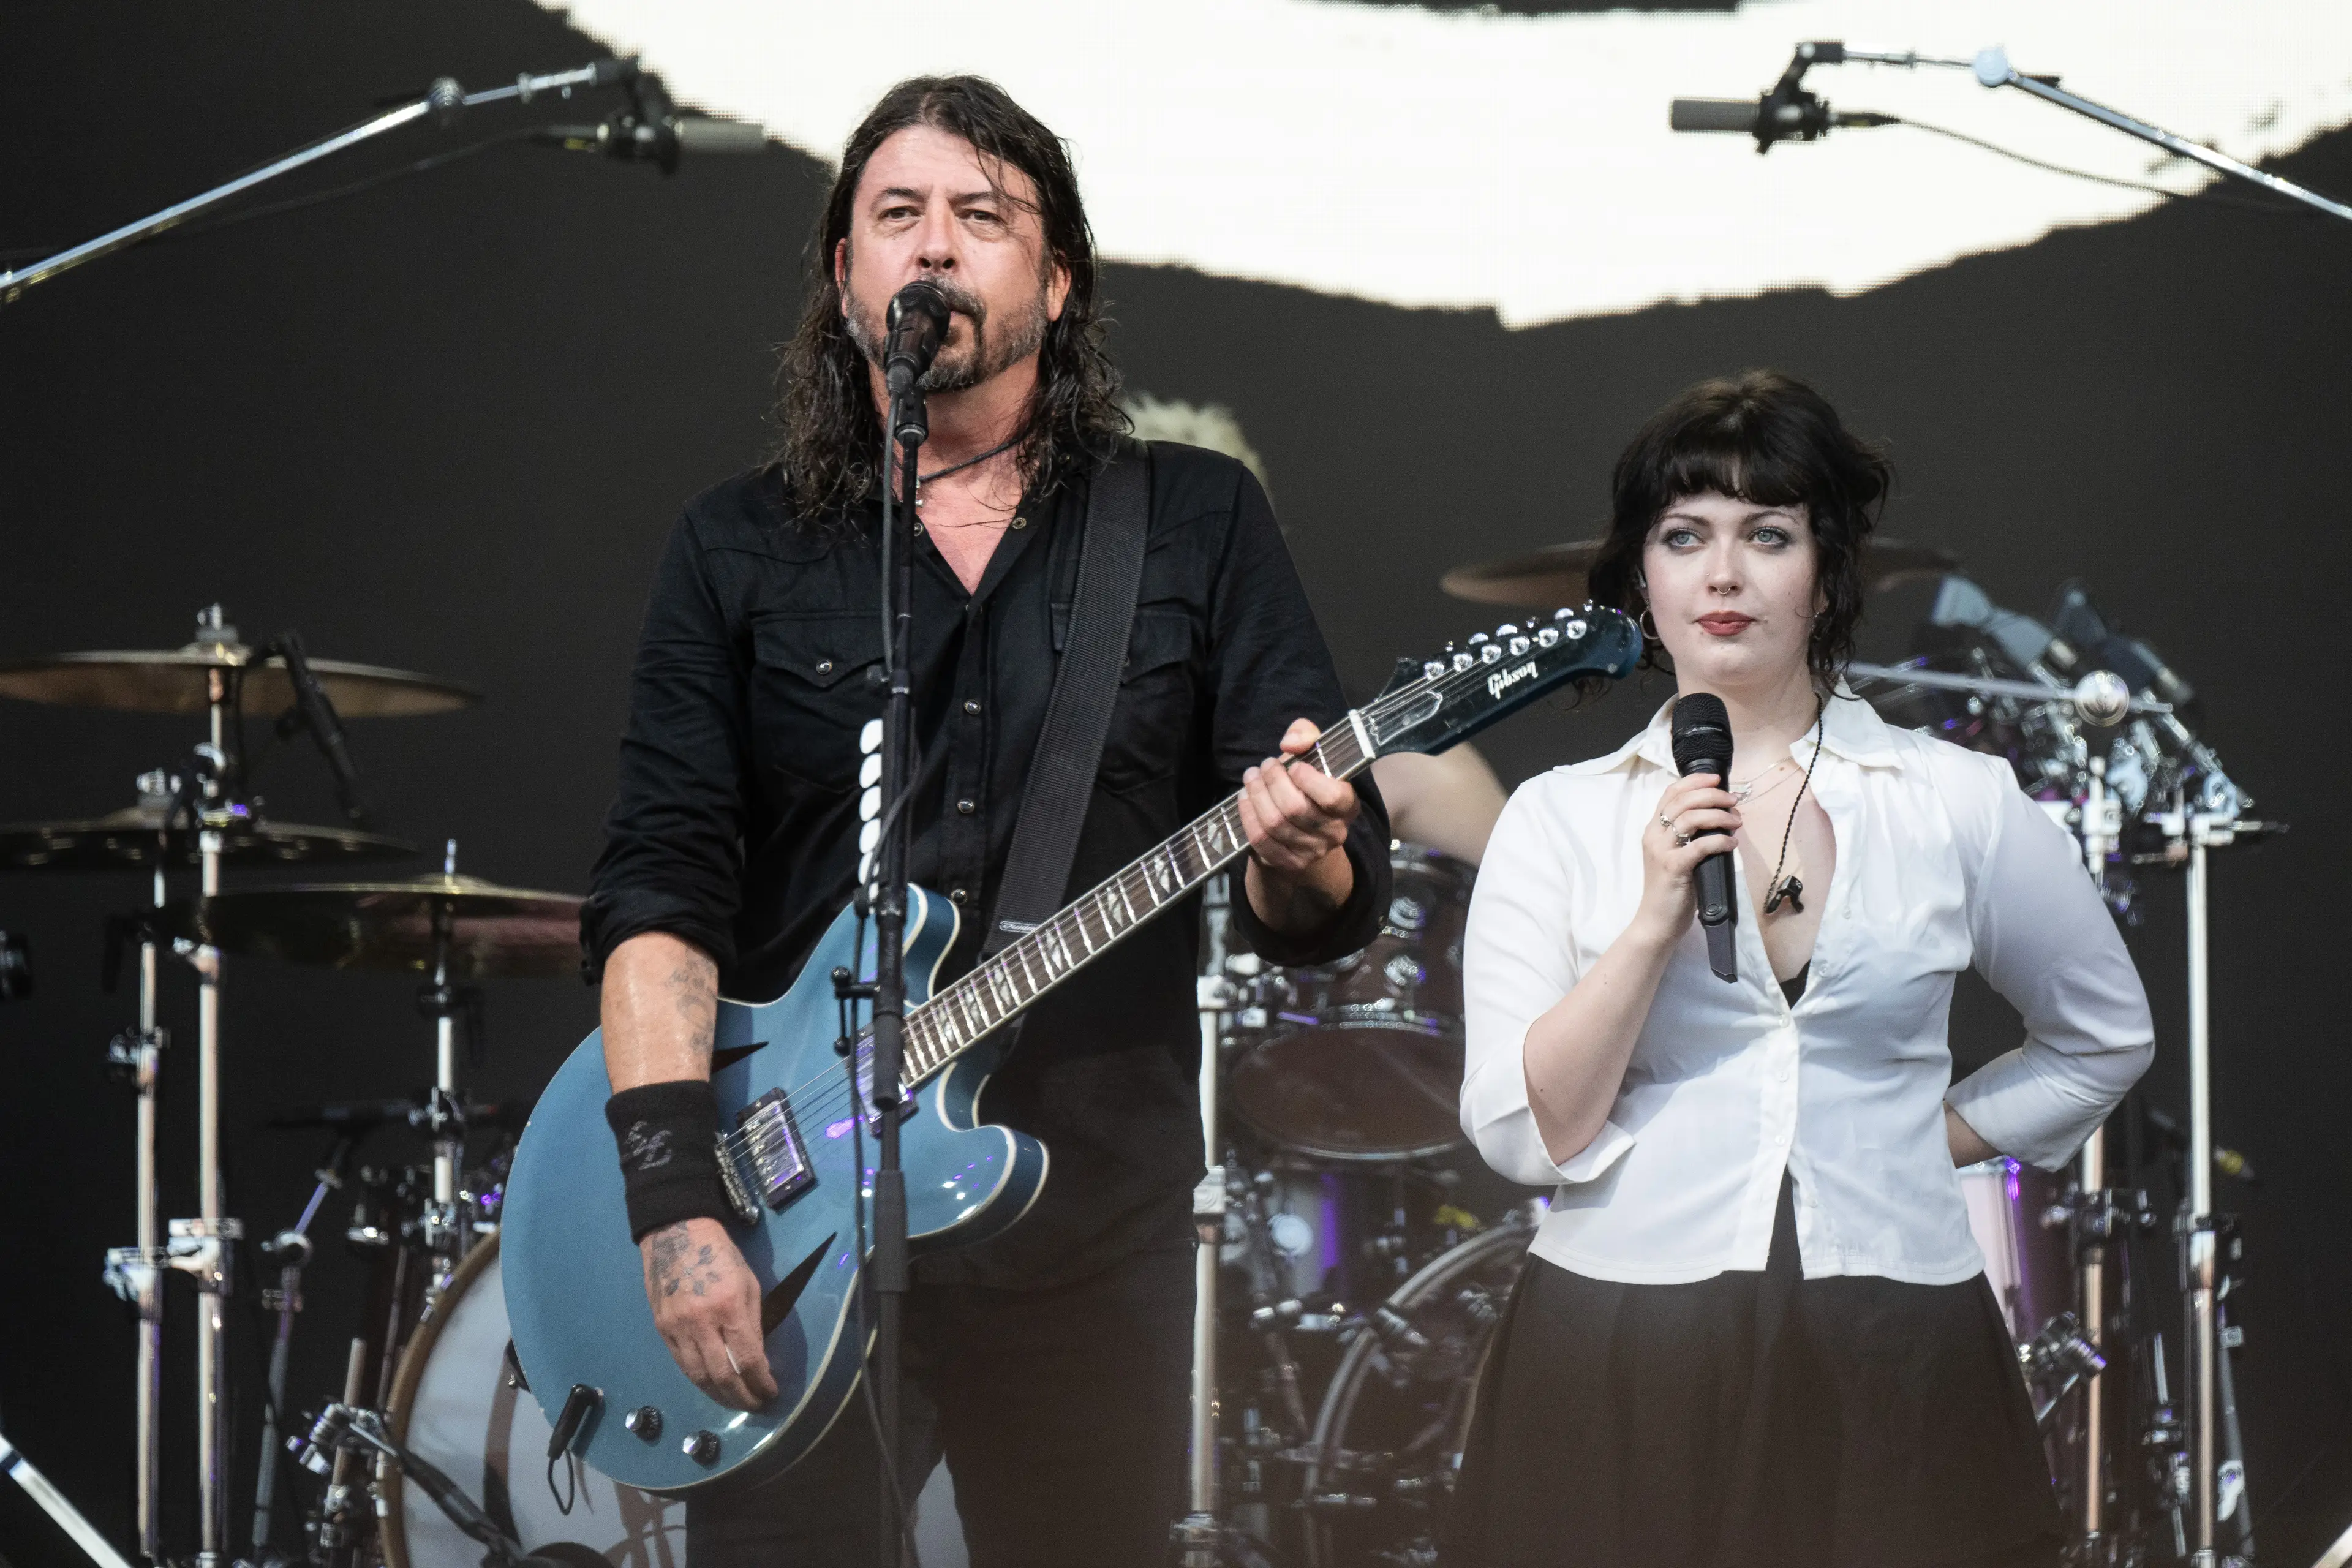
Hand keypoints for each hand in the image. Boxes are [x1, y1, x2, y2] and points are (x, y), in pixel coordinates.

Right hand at [639, 1217, 777, 1410]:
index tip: (771, 1393)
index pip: (747, 1359)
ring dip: (719, 1396)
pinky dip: (699, 1381)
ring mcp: (677, 1329)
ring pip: (698, 1377)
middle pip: (722, 1376)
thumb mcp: (748, 1284)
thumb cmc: (721, 1255)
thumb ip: (752, 1323)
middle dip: (742, 1397)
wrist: (676, 1234)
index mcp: (728, 1307)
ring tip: (735, 1402)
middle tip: (755, 1405)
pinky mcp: (661, 1330)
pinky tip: (712, 1386)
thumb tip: (757, 1359)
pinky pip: (682, 1366)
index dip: (761, 1382)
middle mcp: (701, 1323)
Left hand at [1239, 718, 1359, 873]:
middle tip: (1264, 766)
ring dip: (1256, 795)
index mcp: (1347, 806)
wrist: (1303, 830)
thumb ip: (1306, 735)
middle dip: (1273, 782)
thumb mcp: (1314, 755)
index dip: (1309, 780)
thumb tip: (1290, 743)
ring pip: (1274, 823)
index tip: (1294, 766)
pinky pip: (1261, 840)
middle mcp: (1334, 832)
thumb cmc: (1308, 786)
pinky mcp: (1289, 863)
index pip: (1334, 797)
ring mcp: (1311, 851)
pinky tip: (1245, 799)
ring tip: (1251, 778)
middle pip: (1295, 808)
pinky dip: (1248, 816)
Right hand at [1631, 773, 1741, 944]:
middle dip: (1713, 796)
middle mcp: (1654, 836)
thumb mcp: (1675, 856)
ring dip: (1719, 816)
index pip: (1670, 793)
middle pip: (1683, 801)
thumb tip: (1721, 818)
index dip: (1695, 781)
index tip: (1717, 779)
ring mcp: (1662, 851)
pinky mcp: (1674, 868)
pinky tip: (1732, 843)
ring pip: (1690, 818)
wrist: (1656, 922)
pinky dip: (1720, 840)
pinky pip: (1700, 846)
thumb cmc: (1671, 890)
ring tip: (1736, 822)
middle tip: (1733, 802)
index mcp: (1653, 830)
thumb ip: (1688, 836)